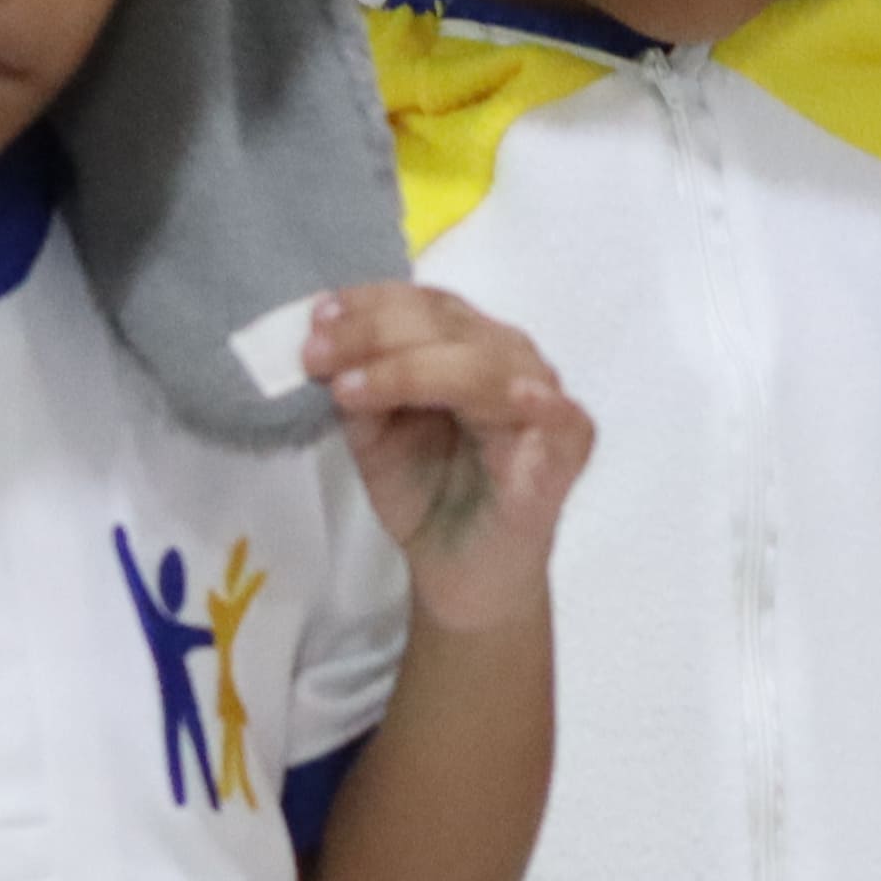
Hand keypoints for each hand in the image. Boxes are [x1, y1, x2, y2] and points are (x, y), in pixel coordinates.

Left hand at [306, 284, 591, 638]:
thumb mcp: (373, 435)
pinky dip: (539, 405)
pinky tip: (515, 398)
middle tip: (314, 355)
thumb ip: (360, 388)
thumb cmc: (426, 496)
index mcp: (471, 346)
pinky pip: (559, 418)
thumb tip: (324, 344)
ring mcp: (543, 401)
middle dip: (375, 334)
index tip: (314, 319)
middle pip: (448, 325)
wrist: (461, 576)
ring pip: (483, 365)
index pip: (425, 306)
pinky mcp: (566, 450)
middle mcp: (510, 360)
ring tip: (351, 389)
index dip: (370, 305)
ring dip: (411, 369)